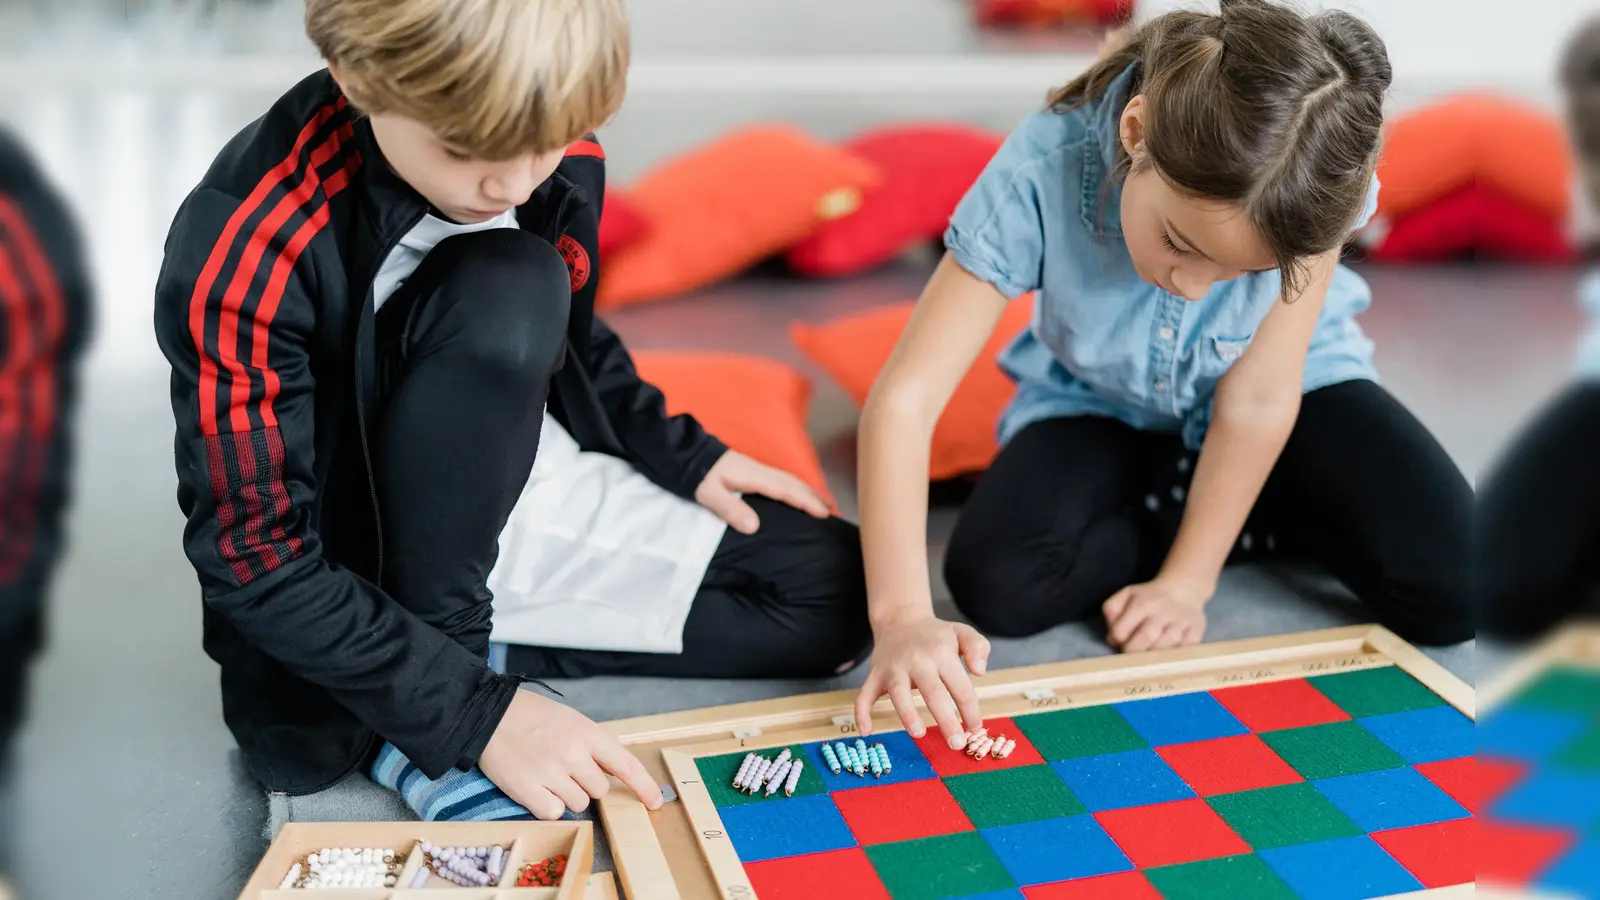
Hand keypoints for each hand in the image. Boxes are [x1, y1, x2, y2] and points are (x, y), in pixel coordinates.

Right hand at [479, 690, 661, 819]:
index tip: (655, 801)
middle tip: (564, 769)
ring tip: (546, 774)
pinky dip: (547, 806)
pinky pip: (554, 812)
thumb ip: (592, 746)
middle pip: (599, 790)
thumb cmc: (532, 717)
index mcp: (588, 733)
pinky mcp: (528, 790)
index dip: (644, 786)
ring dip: (566, 796)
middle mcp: (573, 754)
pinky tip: (535, 787)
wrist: (489, 715)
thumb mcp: (571, 721)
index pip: (626, 765)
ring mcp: (551, 773)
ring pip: (578, 804)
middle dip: (586, 785)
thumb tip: (611, 773)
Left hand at [695, 450, 828, 533]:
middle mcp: (758, 470)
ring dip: (806, 490)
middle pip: (792, 482)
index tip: (824, 513)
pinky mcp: (749, 470)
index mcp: (752, 476)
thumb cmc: (695, 473)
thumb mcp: (708, 494)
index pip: (786, 490)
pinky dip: (793, 487)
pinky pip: (779, 479)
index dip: (806, 502)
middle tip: (831, 511)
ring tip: (819, 504)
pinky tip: (792, 494)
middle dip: (813, 496)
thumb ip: (730, 509)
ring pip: (787, 479)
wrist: (683, 452)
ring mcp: (755, 468)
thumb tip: (754, 527)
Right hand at [854, 613, 990, 748]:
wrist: (900, 619)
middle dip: (946, 720)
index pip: (960, 686)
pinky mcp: (875, 675)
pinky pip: (864, 695)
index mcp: (941, 653)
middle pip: (933, 692)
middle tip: (957, 743)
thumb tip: (979, 672)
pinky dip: (861, 713)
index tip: (975, 729)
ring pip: (898, 693)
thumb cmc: (935, 635)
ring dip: (907, 714)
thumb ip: (978, 648)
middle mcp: (917, 660)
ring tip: (919, 734)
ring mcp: (893, 668)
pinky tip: (867, 731)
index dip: (970, 711)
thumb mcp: (962, 633)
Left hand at [1102, 577, 1209, 653]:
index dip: (1117, 641)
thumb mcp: (1126, 595)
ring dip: (1154, 655)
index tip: (1122, 641)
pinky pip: (1184, 651)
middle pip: (1145, 639)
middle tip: (1136, 651)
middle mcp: (1162, 612)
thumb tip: (1112, 638)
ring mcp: (1181, 622)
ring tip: (1152, 650)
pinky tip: (1170, 649)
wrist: (1183, 589)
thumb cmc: (1149, 597)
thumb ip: (1112, 611)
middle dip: (1135, 651)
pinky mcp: (1196, 631)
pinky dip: (1175, 655)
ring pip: (1165, 647)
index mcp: (1141, 603)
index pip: (1121, 632)